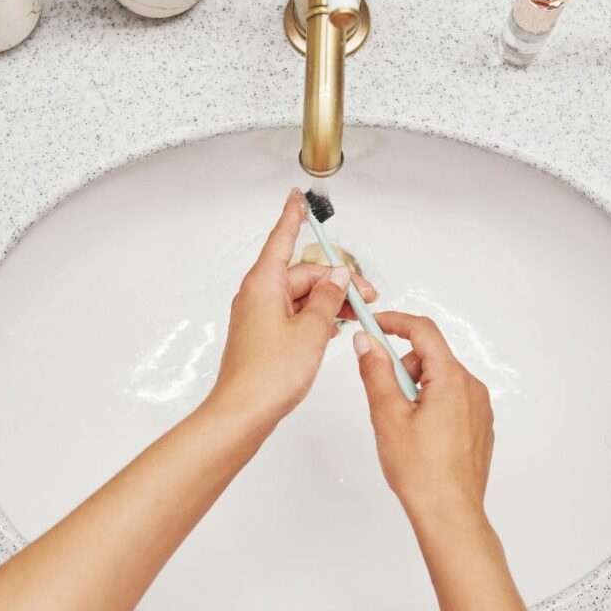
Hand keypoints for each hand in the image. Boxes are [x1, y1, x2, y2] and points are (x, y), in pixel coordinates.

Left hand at [209, 190, 377, 423]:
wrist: (244, 411)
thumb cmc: (269, 373)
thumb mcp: (312, 330)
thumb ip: (329, 299)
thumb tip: (337, 277)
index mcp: (264, 283)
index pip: (282, 239)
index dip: (294, 217)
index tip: (297, 198)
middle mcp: (258, 295)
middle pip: (302, 274)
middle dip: (335, 281)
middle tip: (366, 295)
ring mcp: (259, 317)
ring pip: (301, 297)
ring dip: (329, 303)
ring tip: (356, 315)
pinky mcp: (264, 337)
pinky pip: (294, 316)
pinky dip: (315, 319)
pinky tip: (334, 330)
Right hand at [352, 312, 493, 523]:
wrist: (450, 515)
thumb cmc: (421, 472)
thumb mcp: (387, 415)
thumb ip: (376, 371)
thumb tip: (366, 341)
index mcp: (451, 380)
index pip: (423, 331)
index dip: (394, 322)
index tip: (372, 324)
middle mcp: (472, 388)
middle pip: (430, 356)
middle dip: (402, 367)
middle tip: (386, 399)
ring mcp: (479, 409)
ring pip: (440, 379)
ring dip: (416, 389)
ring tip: (403, 426)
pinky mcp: (479, 426)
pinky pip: (451, 400)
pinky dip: (430, 405)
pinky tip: (419, 437)